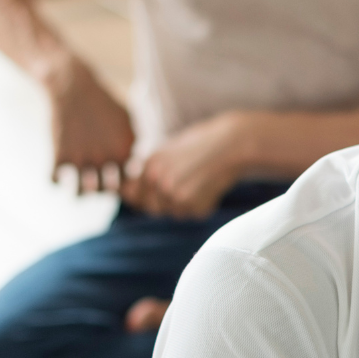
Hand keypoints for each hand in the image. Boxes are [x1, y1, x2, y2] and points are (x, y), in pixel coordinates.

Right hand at [47, 57, 135, 193]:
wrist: (75, 86)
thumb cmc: (103, 101)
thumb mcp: (127, 118)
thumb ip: (133, 141)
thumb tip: (136, 160)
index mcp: (123, 151)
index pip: (127, 182)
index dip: (119, 182)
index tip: (112, 175)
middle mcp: (105, 159)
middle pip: (105, 191)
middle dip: (101, 189)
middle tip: (95, 181)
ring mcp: (82, 159)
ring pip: (81, 193)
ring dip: (80, 192)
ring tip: (79, 185)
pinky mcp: (60, 154)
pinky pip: (54, 181)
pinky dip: (54, 181)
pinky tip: (57, 172)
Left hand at [121, 111, 247, 217]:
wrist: (231, 144)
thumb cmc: (201, 143)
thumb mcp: (168, 151)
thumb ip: (148, 171)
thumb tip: (127, 192)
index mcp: (150, 166)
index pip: (131, 195)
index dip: (141, 196)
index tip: (153, 193)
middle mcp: (159, 182)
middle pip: (151, 208)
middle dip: (163, 203)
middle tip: (184, 186)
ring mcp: (177, 196)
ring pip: (173, 212)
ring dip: (183, 204)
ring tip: (199, 182)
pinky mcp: (195, 207)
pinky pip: (191, 214)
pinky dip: (200, 205)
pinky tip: (209, 187)